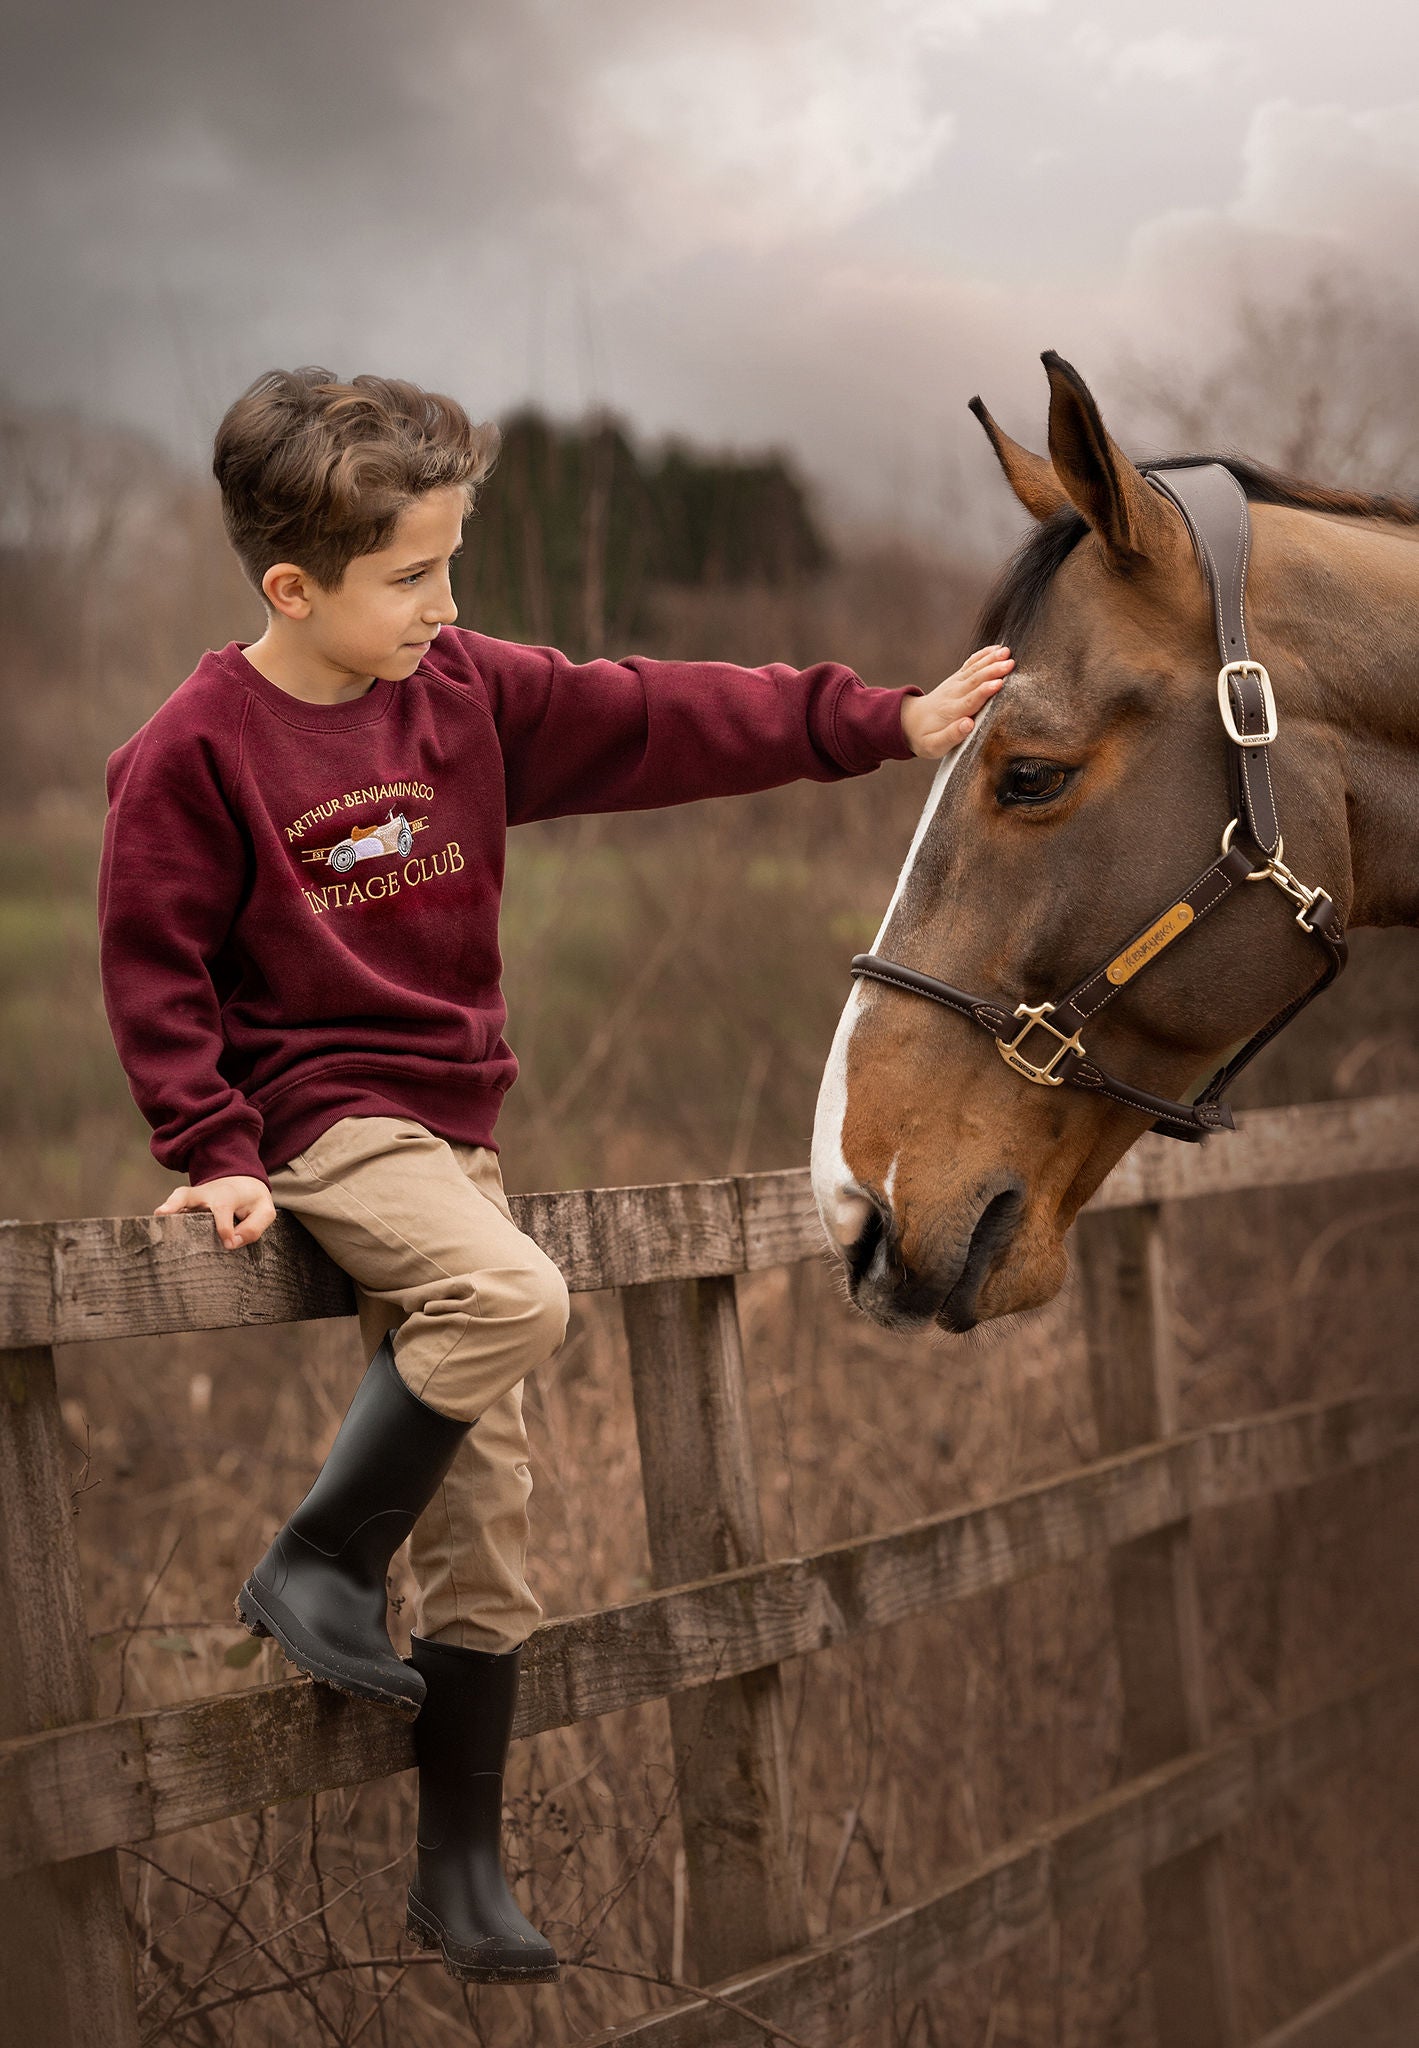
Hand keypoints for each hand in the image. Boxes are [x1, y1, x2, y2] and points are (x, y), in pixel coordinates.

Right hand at [153, 1175, 276, 1250]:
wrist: (241, 1181)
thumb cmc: (252, 1200)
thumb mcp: (264, 1211)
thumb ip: (254, 1227)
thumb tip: (231, 1243)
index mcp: (228, 1196)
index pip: (222, 1212)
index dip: (225, 1229)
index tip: (227, 1244)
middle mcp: (206, 1194)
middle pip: (189, 1195)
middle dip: (177, 1205)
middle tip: (163, 1215)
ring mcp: (194, 1198)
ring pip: (177, 1199)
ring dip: (166, 1207)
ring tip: (155, 1218)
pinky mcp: (186, 1203)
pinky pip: (173, 1205)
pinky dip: (164, 1212)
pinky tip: (155, 1224)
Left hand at [900, 645, 1013, 758]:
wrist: (910, 723)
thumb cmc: (926, 738)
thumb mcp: (934, 745)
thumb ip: (951, 736)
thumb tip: (968, 724)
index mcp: (951, 712)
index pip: (970, 700)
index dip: (984, 691)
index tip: (998, 684)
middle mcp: (953, 695)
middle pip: (975, 681)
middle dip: (993, 671)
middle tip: (1010, 664)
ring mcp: (955, 684)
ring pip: (974, 670)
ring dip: (991, 660)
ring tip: (1007, 652)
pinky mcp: (957, 679)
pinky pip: (971, 665)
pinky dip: (983, 655)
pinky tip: (996, 649)